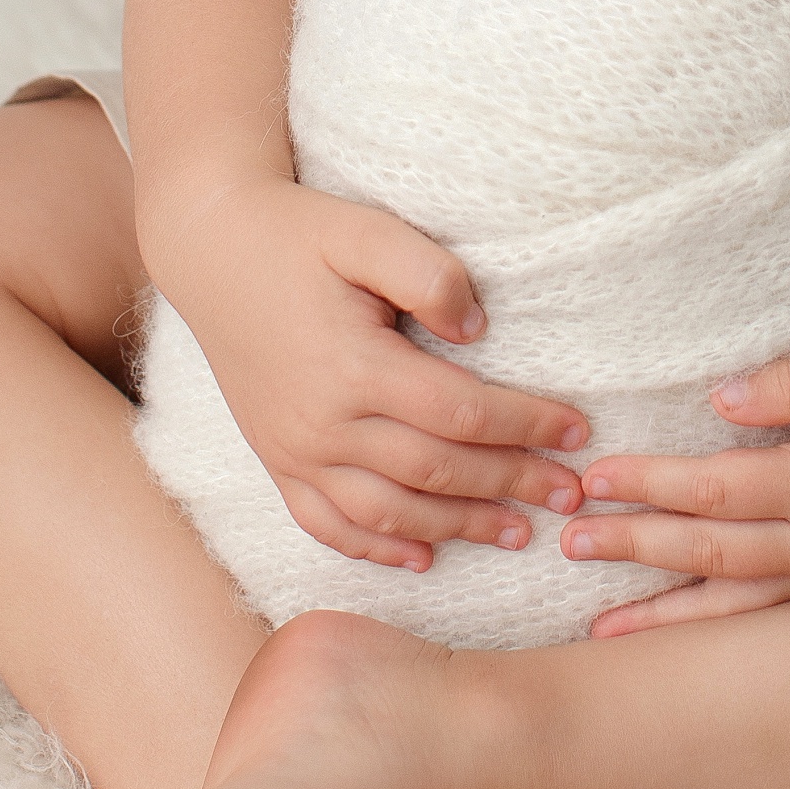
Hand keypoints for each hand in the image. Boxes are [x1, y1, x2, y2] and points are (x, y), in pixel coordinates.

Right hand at [161, 175, 591, 571]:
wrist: (211, 248)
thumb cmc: (297, 233)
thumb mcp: (364, 230)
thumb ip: (428, 273)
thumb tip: (478, 331)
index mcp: (354, 366)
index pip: (462, 412)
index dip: (527, 426)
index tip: (578, 432)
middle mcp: (323, 423)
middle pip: (436, 472)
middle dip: (511, 485)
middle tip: (570, 495)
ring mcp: (293, 450)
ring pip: (388, 513)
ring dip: (458, 528)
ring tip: (518, 532)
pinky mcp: (274, 460)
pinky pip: (326, 524)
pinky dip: (375, 550)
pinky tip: (422, 559)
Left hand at [561, 351, 789, 632]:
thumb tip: (719, 399)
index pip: (718, 487)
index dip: (652, 483)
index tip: (594, 478)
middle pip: (711, 552)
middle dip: (637, 548)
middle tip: (568, 543)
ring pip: (735, 606)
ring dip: (665, 612)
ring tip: (600, 630)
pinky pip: (769, 621)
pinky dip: (717, 631)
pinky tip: (680, 636)